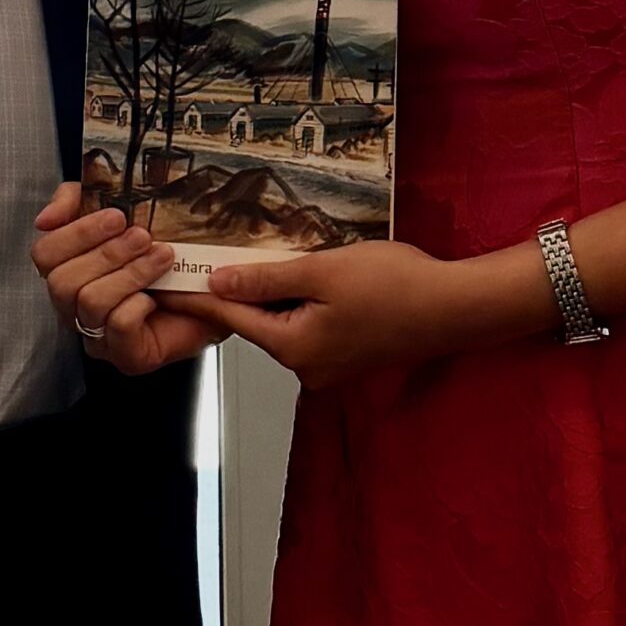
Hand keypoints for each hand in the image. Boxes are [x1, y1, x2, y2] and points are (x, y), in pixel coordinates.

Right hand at [32, 184, 224, 376]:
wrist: (218, 297)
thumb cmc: (172, 260)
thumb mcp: (129, 215)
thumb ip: (84, 200)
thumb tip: (52, 212)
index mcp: (71, 271)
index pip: (45, 253)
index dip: (75, 232)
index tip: (115, 216)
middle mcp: (76, 307)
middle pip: (61, 280)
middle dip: (106, 252)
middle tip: (142, 236)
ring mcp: (98, 336)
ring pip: (90, 301)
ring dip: (130, 272)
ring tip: (162, 257)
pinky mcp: (126, 355)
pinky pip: (118, 325)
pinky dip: (139, 304)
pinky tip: (158, 297)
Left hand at [194, 239, 497, 389]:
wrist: (455, 307)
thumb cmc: (396, 285)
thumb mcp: (323, 270)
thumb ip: (266, 279)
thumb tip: (218, 284)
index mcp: (294, 347)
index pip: (232, 318)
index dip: (200, 298)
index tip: (170, 287)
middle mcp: (307, 367)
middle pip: (259, 323)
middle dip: (244, 291)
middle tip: (217, 258)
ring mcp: (330, 366)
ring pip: (287, 324)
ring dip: (279, 295)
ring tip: (275, 261)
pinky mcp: (349, 357)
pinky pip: (311, 328)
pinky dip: (304, 304)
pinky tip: (315, 279)